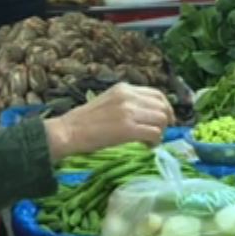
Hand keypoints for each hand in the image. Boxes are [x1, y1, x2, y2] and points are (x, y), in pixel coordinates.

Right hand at [44, 83, 174, 162]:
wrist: (68, 132)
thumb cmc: (84, 121)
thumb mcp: (108, 101)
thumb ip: (127, 103)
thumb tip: (148, 115)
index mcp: (124, 88)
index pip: (157, 94)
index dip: (166, 108)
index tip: (166, 120)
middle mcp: (128, 96)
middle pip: (162, 107)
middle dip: (164, 122)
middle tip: (157, 134)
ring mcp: (128, 112)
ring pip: (161, 120)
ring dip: (159, 133)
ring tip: (149, 142)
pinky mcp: (128, 129)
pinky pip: (154, 134)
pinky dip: (155, 142)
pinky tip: (147, 147)